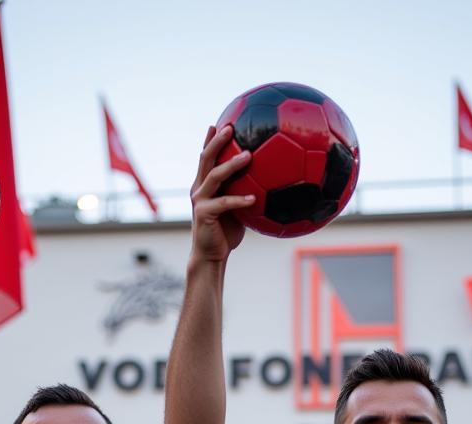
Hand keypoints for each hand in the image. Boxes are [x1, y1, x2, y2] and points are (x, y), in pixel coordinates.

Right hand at [188, 125, 255, 264]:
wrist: (211, 255)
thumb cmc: (227, 233)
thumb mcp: (237, 209)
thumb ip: (246, 192)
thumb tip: (271, 182)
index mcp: (205, 184)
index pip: (207, 156)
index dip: (212, 138)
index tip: (223, 120)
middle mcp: (199, 188)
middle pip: (206, 158)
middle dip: (217, 141)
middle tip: (231, 127)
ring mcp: (200, 200)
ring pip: (214, 175)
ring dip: (232, 164)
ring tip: (248, 155)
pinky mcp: (204, 214)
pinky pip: (224, 203)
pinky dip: (240, 200)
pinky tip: (254, 198)